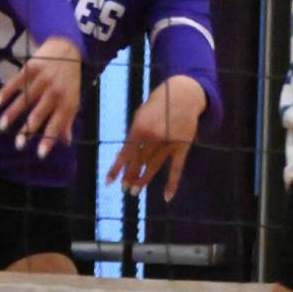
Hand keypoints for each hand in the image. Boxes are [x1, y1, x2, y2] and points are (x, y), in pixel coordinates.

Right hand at [0, 35, 81, 158]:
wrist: (68, 48)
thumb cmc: (70, 79)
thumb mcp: (73, 99)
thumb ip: (67, 120)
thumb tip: (66, 142)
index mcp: (66, 102)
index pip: (57, 124)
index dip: (48, 140)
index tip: (39, 154)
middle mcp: (55, 92)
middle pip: (39, 114)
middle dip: (28, 131)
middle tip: (18, 144)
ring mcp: (43, 79)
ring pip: (25, 99)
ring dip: (13, 113)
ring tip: (2, 126)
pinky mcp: (32, 67)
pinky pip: (17, 82)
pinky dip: (6, 92)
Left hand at [106, 76, 204, 202]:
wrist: (184, 94)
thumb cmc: (158, 103)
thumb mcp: (141, 113)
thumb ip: (134, 133)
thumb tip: (124, 154)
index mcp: (139, 126)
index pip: (125, 152)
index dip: (116, 167)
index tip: (109, 181)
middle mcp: (153, 136)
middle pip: (138, 161)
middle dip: (129, 175)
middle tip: (124, 188)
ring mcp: (169, 143)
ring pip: (153, 166)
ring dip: (143, 179)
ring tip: (135, 191)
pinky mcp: (183, 147)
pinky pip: (176, 168)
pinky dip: (172, 183)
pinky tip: (167, 196)